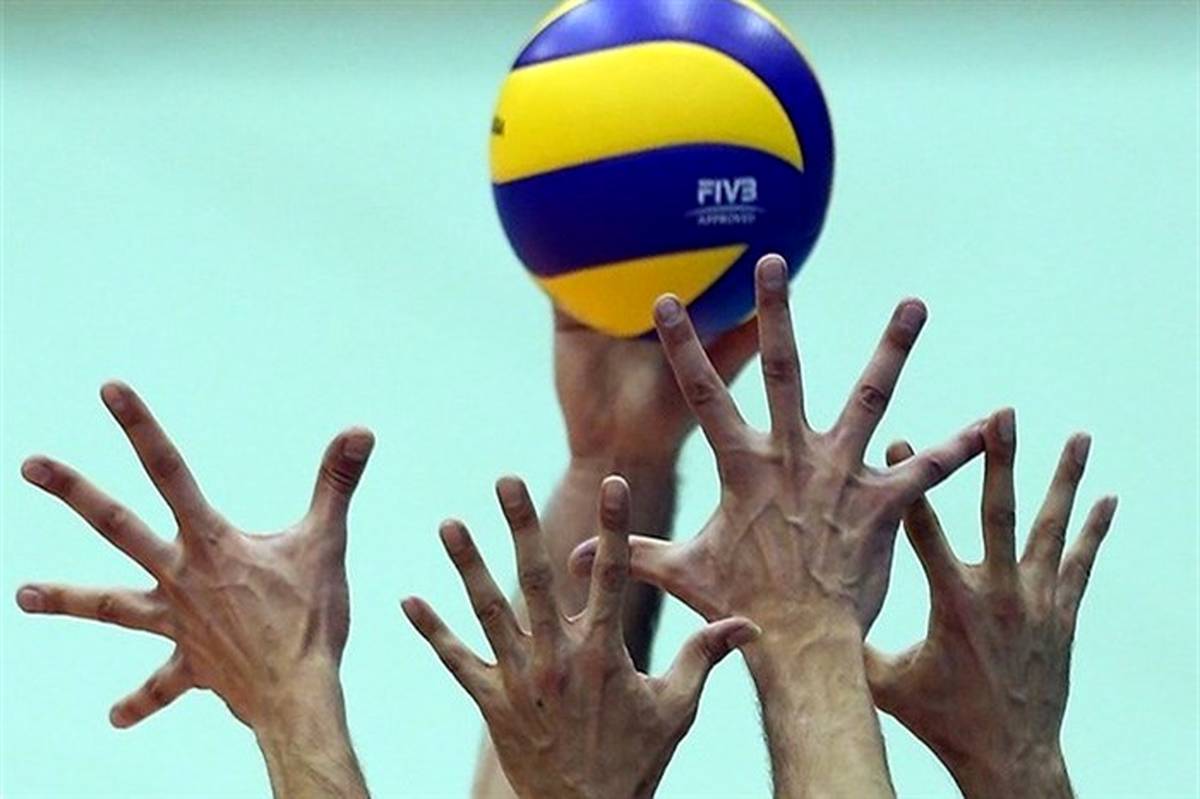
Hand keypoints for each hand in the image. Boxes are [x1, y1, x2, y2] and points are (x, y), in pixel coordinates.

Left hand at [16, 382, 371, 796]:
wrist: (296, 693)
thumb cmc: (312, 618)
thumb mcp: (326, 542)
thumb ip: (337, 482)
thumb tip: (360, 430)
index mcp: (212, 542)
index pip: (170, 471)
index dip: (140, 428)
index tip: (110, 391)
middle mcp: (182, 576)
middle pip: (118, 525)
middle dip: (74, 492)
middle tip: (29, 464)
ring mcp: (178, 621)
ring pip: (113, 606)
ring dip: (69, 598)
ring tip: (22, 595)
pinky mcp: (190, 663)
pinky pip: (161, 685)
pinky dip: (140, 701)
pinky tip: (115, 717)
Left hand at [404, 475, 758, 798]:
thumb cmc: (636, 761)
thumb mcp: (677, 709)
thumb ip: (703, 658)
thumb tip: (747, 625)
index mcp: (603, 653)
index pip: (614, 576)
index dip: (614, 526)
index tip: (611, 482)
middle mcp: (556, 658)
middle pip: (536, 579)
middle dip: (520, 526)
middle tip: (506, 481)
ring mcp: (519, 678)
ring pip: (488, 611)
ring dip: (467, 566)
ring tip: (448, 523)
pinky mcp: (491, 702)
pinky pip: (456, 661)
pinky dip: (432, 631)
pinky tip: (407, 599)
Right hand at [568, 255, 986, 636]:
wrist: (802, 646)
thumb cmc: (739, 606)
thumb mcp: (683, 574)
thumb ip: (634, 553)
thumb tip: (575, 553)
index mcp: (743, 467)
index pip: (702, 395)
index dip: (682, 346)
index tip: (669, 299)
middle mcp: (794, 456)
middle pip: (783, 371)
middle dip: (775, 315)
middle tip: (773, 263)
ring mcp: (842, 474)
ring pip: (870, 396)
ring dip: (892, 349)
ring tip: (914, 303)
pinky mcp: (882, 501)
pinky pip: (927, 466)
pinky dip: (961, 444)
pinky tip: (995, 420)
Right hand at [865, 412, 1117, 798]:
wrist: (1011, 757)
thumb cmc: (944, 720)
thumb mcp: (887, 683)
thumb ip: (852, 643)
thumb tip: (803, 616)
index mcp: (951, 603)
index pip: (923, 529)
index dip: (910, 483)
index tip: (902, 438)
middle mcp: (998, 593)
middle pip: (999, 513)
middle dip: (1001, 460)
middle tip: (1004, 415)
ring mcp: (1036, 602)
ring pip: (1050, 528)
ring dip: (1063, 480)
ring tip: (1077, 437)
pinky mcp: (1060, 615)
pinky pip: (1080, 563)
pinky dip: (1092, 530)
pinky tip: (1106, 498)